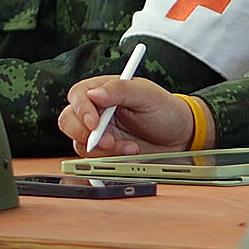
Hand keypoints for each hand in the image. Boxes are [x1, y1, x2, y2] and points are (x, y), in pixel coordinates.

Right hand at [59, 76, 201, 155]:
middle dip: (84, 134)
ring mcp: (99, 132)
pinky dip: (110, 158)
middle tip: (108, 141)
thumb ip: (120, 90)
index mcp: (104, 90)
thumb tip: (94, 93)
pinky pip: (95, 158)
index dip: (81, 109)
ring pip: (80, 143)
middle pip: (69, 120)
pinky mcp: (105, 151)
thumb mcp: (146, 95)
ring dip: (102, 149)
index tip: (94, 123)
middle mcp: (97, 110)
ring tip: (130, 147)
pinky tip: (131, 152)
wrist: (179, 136)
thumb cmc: (165, 109)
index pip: (79, 95)